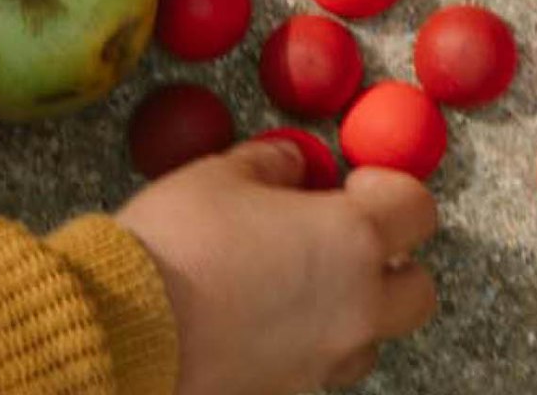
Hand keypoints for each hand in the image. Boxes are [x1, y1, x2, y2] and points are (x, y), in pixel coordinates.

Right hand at [116, 139, 438, 394]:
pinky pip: (319, 371)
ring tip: (298, 286)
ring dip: (353, 311)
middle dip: (394, 263)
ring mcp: (322, 362)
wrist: (117, 334)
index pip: (418, 210)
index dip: (391, 190)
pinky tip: (260, 324)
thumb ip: (276, 166)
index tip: (352, 183)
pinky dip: (307, 346)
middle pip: (419, 291)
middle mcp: (355, 306)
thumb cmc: (179, 241)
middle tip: (344, 239)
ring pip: (371, 339)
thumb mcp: (225, 174)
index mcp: (353, 240)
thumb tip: (296, 168)